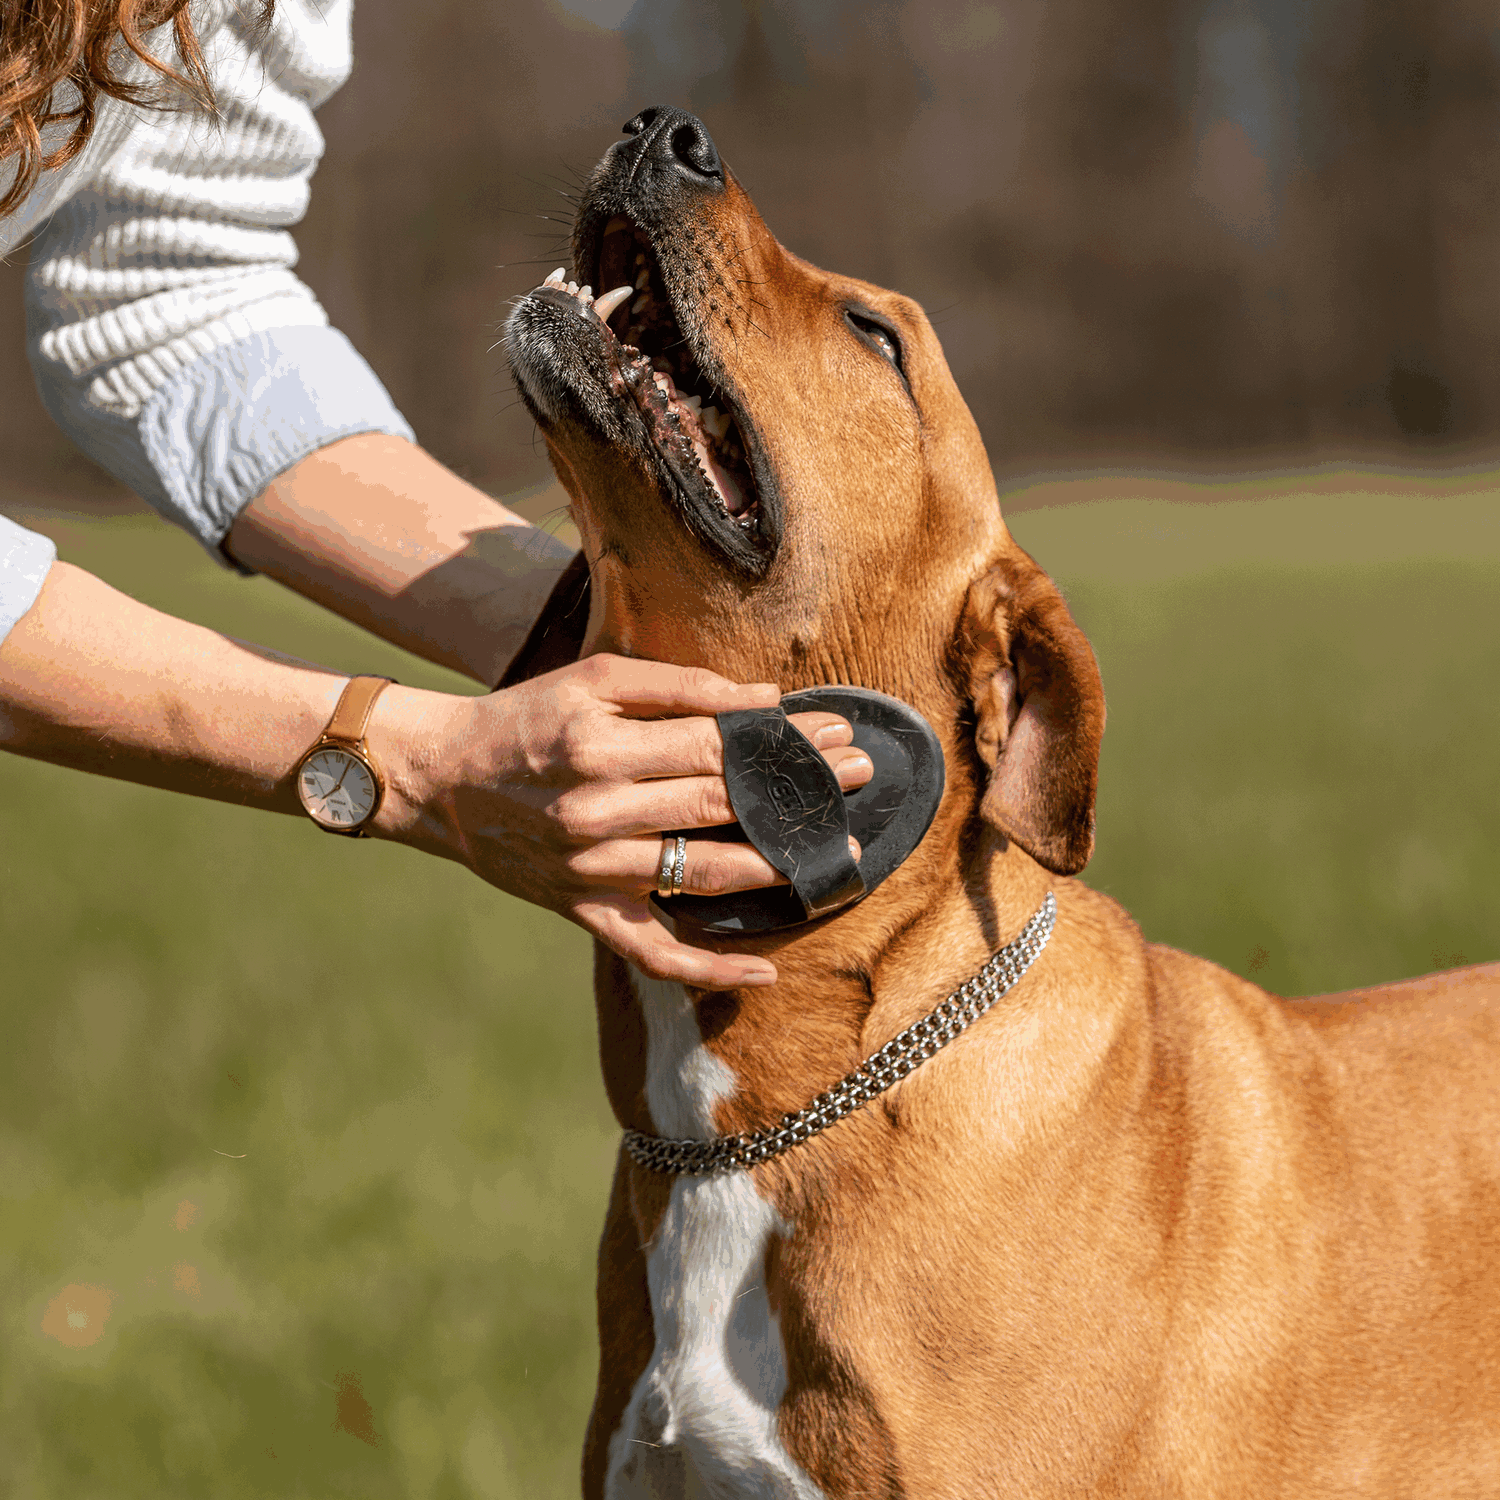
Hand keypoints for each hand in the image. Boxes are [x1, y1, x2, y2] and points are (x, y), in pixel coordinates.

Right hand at [369, 654, 871, 987]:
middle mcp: (599, 809)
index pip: (718, 743)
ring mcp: (593, 869)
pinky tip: (764, 973)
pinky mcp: (584, 911)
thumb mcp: (591, 680)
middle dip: (799, 789)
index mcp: (603, 742)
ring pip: (703, 875)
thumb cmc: (525, 719)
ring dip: (778, 864)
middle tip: (859, 777)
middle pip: (722, 802)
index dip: (785, 740)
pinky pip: (652, 954)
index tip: (837, 733)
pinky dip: (708, 970)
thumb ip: (678, 685)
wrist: (442, 779)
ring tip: (836, 853)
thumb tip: (762, 698)